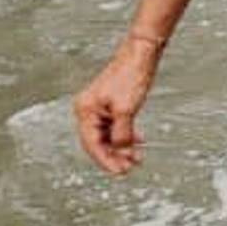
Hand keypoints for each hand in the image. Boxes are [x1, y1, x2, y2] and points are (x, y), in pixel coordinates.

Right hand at [75, 35, 163, 175]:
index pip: (92, 144)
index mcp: (85, 110)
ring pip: (108, 136)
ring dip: (122, 148)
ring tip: (137, 158)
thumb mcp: (127, 109)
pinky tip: (138, 142)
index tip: (120, 172)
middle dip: (114, 156)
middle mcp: (88, 110)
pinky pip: (115, 127)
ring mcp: (99, 108)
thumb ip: (121, 133)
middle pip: (98, 142)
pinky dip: (126, 136)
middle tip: (130, 168)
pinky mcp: (111, 105)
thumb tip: (120, 150)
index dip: (106, 161)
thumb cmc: (131, 76)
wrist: (141, 53)